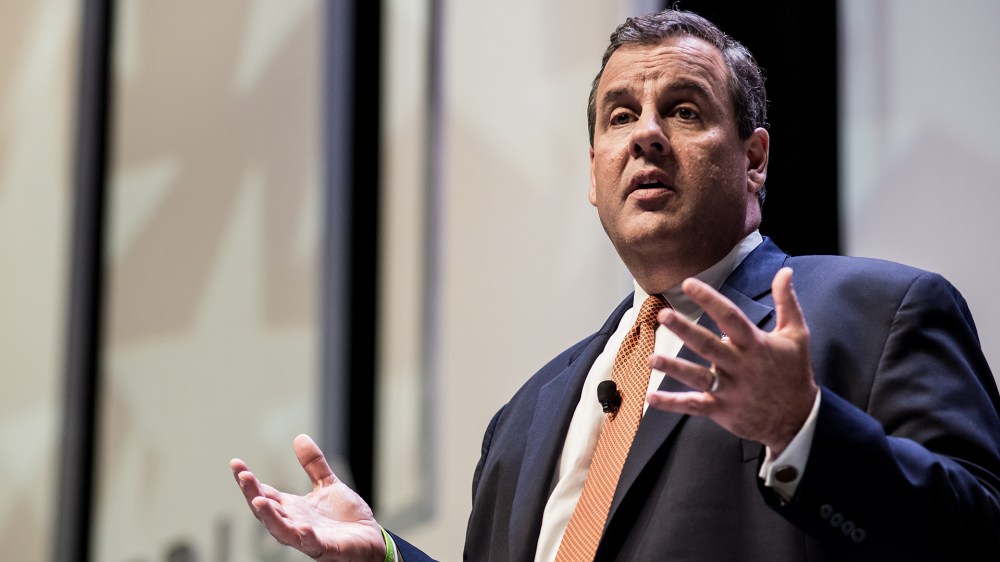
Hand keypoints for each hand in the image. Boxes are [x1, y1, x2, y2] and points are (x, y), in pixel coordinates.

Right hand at [230, 434, 385, 560]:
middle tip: (243, 476)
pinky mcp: (326, 548)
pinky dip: (306, 537)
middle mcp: (294, 523)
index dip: (249, 481)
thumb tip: (300, 437)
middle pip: (266, 510)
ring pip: (282, 530)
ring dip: (269, 517)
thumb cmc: (346, 517)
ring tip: (258, 500)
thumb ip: (313, 465)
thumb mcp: (328, 485)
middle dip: (252, 494)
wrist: (370, 539)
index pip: (265, 493)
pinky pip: (312, 545)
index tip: (236, 463)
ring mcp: (308, 537)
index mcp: (292, 508)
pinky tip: (302, 527)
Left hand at [645, 267, 817, 454]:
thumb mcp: (796, 335)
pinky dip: (672, 403)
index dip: (709, 300)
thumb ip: (787, 302)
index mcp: (755, 345)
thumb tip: (785, 271)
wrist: (799, 418)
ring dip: (674, 368)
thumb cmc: (794, 372)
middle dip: (685, 330)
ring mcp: (729, 390)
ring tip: (651, 358)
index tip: (688, 284)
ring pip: (698, 377)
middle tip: (663, 315)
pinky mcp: (721, 410)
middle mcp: (740, 366)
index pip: (730, 317)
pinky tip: (651, 397)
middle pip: (708, 345)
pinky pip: (693, 405)